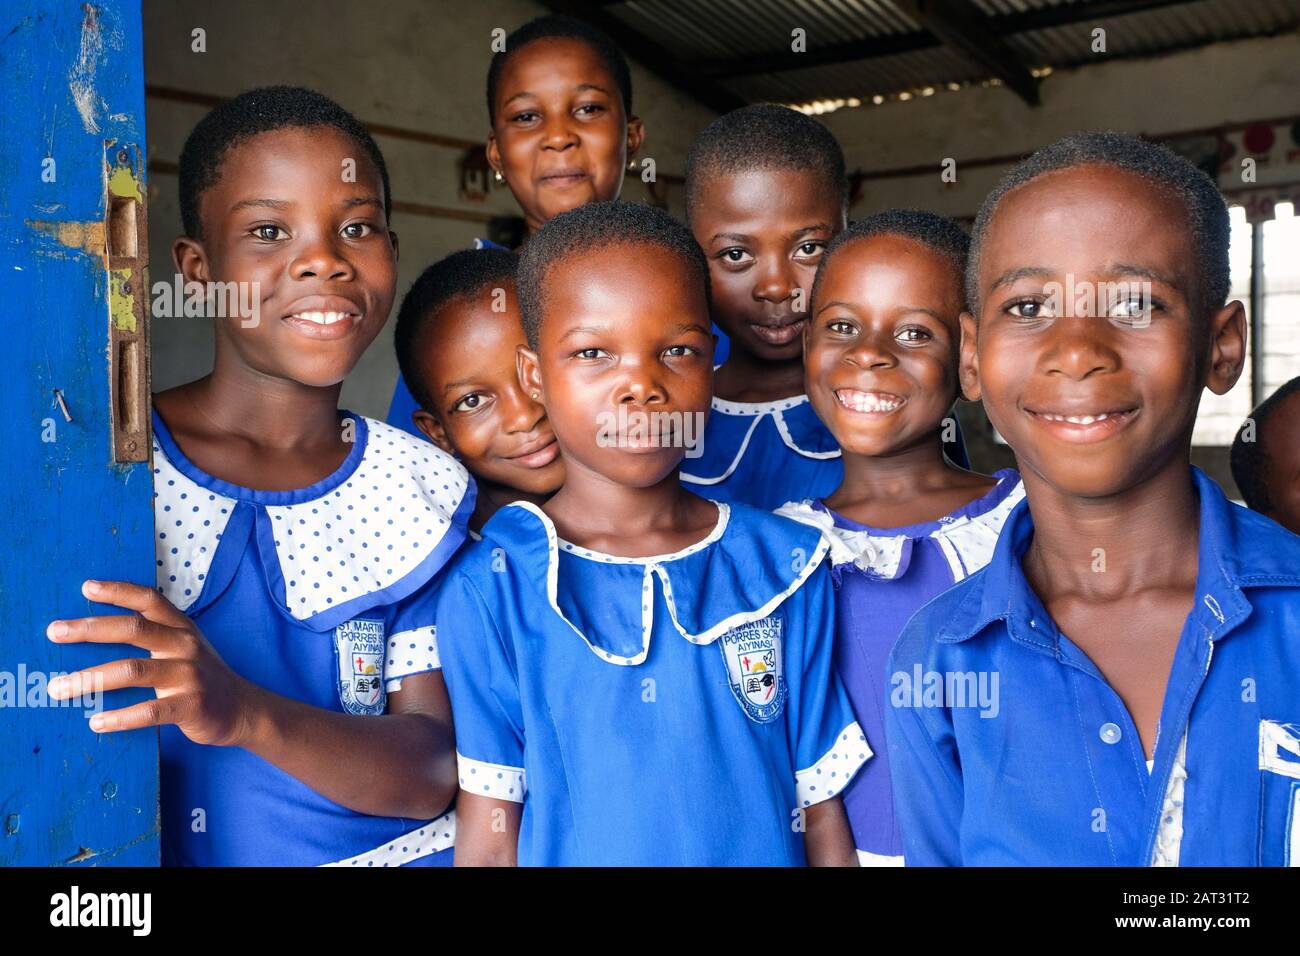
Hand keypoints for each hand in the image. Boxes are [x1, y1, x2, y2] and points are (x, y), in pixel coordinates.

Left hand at [46, 580, 257, 745]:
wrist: (242, 709)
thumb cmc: (202, 677)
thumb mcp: (186, 647)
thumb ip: (156, 636)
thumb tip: (100, 630)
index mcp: (182, 628)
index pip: (149, 600)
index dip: (118, 590)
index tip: (86, 587)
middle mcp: (185, 646)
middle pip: (134, 630)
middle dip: (90, 630)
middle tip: (55, 632)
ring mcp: (189, 675)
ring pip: (133, 671)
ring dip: (90, 679)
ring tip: (59, 688)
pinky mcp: (190, 705)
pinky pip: (148, 711)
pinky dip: (119, 718)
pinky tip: (96, 722)